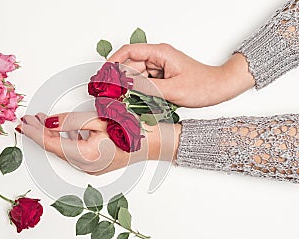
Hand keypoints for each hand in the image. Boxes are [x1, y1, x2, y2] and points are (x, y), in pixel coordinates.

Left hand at [18, 112, 180, 174]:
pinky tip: (59, 130)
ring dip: (51, 136)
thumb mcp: (98, 119)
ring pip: (62, 151)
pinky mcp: (94, 165)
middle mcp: (86, 167)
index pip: (51, 144)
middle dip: (39, 133)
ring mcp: (90, 168)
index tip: (22, 122)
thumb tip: (46, 122)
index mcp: (86, 156)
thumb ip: (70, 122)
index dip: (34, 132)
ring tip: (39, 121)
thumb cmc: (132, 129)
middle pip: (55, 149)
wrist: (155, 142)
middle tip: (27, 119)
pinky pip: (72, 153)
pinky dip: (63, 141)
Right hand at [108, 43, 254, 107]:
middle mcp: (158, 57)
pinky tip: (133, 101)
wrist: (220, 89)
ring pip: (136, 75)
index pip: (129, 51)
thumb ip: (146, 87)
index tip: (103, 74)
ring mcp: (160, 66)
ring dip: (128, 87)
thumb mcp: (172, 89)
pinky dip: (138, 91)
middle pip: (130, 65)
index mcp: (160, 53)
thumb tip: (125, 85)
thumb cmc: (203, 86)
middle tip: (109, 93)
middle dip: (119, 78)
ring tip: (120, 100)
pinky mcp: (162, 76)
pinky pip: (145, 82)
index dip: (113, 61)